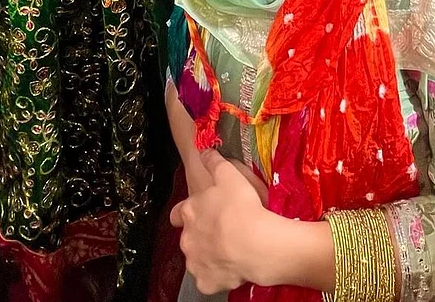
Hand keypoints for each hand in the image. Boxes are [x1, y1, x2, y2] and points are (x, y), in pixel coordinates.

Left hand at [170, 151, 270, 294]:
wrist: (257, 245)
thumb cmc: (242, 207)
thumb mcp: (229, 175)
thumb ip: (214, 162)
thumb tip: (204, 151)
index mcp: (189, 212)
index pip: (177, 213)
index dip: (188, 213)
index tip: (201, 214)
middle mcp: (186, 239)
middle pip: (189, 237)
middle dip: (201, 236)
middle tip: (223, 232)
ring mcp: (195, 263)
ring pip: (197, 259)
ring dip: (208, 256)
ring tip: (230, 251)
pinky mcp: (206, 283)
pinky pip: (209, 280)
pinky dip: (217, 276)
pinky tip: (231, 269)